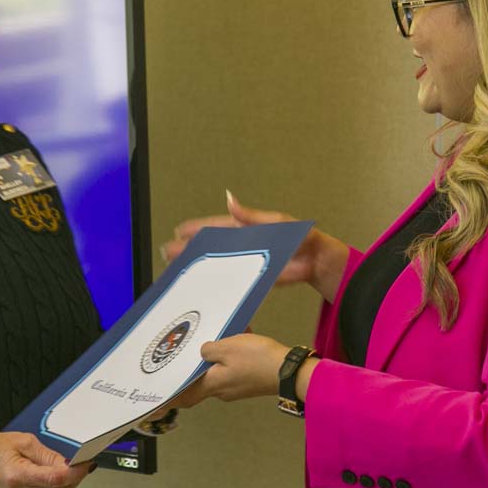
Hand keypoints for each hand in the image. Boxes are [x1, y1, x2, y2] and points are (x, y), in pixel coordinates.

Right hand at [0, 432, 91, 487]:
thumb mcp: (24, 442)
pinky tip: (54, 471)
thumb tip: (69, 463)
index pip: (56, 478)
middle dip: (76, 477)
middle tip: (83, 462)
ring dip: (67, 480)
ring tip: (69, 464)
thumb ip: (47, 455)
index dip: (75, 471)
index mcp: (19, 475)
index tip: (86, 462)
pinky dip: (56, 484)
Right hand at [162, 192, 347, 298]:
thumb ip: (251, 216)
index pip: (216, 226)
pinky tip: (203, 287)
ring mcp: (247, 262)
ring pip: (217, 264)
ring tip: (178, 270)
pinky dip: (217, 283)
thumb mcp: (276, 222)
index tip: (178, 231)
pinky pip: (232, 281)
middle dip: (189, 250)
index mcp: (246, 227)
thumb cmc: (302, 236)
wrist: (318, 262)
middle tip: (168, 254)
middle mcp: (243, 244)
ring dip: (199, 267)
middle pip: (211, 246)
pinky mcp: (253, 278)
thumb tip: (229, 199)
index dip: (196, 229)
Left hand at [172, 334, 290, 407]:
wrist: (289, 371)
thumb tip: (203, 352)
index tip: (157, 402)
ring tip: (221, 336)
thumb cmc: (256, 360)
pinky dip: (232, 355)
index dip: (171, 398)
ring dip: (217, 356)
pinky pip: (233, 368)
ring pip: (219, 371)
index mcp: (212, 385)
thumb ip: (209, 350)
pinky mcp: (249, 382)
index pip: (185, 396)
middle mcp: (222, 390)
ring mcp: (237, 387)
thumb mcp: (228, 347)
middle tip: (188, 352)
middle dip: (195, 366)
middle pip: (201, 380)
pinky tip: (240, 338)